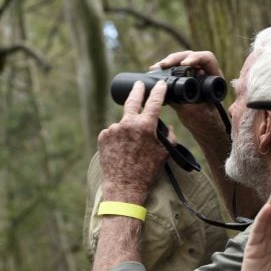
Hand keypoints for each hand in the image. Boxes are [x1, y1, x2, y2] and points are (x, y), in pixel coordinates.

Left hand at [97, 81, 168, 201]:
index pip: (154, 102)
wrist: (124, 186)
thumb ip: (168, 136)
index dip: (158, 91)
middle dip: (137, 90)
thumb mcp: (164, 153)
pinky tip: (122, 150)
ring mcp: (113, 129)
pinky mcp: (103, 137)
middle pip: (132, 100)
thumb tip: (166, 126)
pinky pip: (113, 132)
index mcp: (145, 126)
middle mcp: (127, 124)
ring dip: (128, 129)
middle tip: (139, 84)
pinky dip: (118, 137)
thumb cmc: (147, 171)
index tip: (160, 84)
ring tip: (132, 147)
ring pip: (123, 123)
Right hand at [151, 50, 225, 131]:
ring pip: (181, 60)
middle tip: (163, 65)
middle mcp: (205, 72)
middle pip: (190, 56)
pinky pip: (174, 69)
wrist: (204, 128)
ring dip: (168, 62)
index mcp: (214, 77)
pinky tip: (155, 70)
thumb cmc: (205, 121)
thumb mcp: (194, 111)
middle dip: (176, 58)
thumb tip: (167, 89)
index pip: (207, 58)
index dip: (196, 58)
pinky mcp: (185, 79)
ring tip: (156, 67)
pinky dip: (165, 69)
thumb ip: (183, 100)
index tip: (185, 64)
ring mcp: (194, 74)